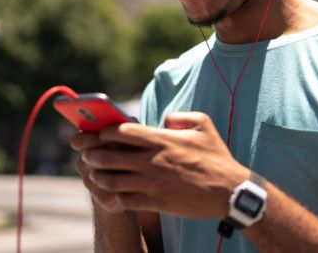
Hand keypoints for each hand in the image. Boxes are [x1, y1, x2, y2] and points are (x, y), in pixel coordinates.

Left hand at [74, 112, 249, 218]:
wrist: (229, 192)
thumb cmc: (216, 157)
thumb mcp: (203, 125)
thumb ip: (178, 116)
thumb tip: (162, 120)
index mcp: (161, 139)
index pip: (120, 131)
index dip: (104, 132)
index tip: (100, 134)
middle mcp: (152, 161)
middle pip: (107, 156)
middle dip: (91, 154)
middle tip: (87, 154)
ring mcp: (151, 183)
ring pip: (110, 180)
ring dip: (97, 176)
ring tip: (96, 174)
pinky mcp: (154, 202)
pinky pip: (122, 200)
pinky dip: (111, 196)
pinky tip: (110, 193)